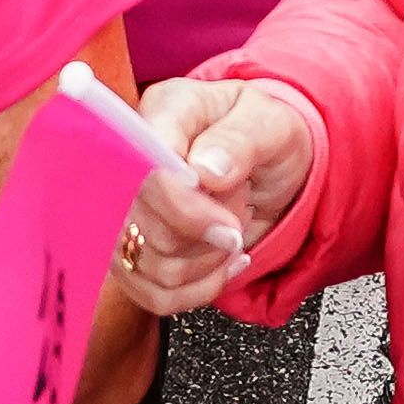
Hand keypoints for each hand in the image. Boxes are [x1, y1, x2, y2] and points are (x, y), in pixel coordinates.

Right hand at [112, 79, 315, 317]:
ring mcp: (130, 205)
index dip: (184, 207)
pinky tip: (220, 267)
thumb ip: (240, 140)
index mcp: (164, 113)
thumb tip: (206, 170)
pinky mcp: (136, 245)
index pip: (145, 169)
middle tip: (237, 227)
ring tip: (231, 245)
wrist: (273, 163)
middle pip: (139, 225)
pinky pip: (149, 291)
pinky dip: (193, 291)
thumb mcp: (271, 124)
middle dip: (200, 240)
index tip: (228, 226)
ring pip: (142, 264)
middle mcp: (135, 158)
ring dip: (200, 268)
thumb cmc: (267, 133)